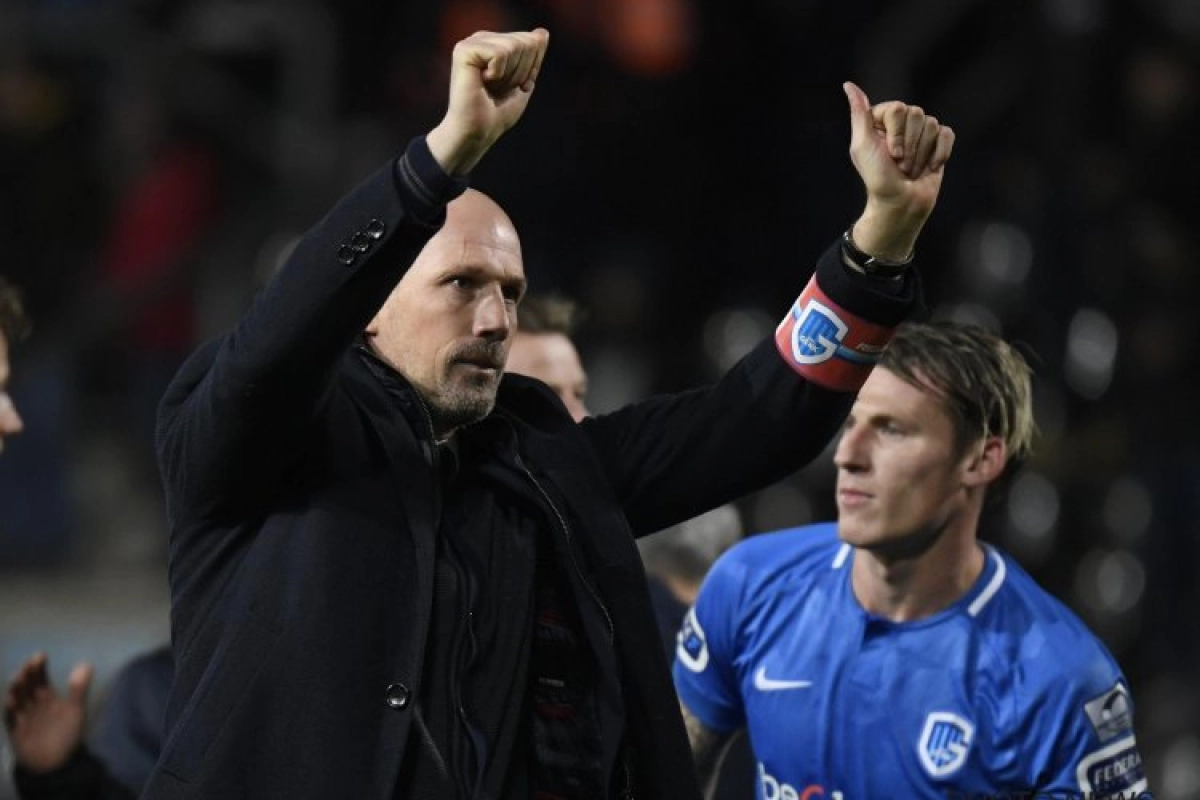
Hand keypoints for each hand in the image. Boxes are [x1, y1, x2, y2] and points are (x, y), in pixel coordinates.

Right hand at [3, 653, 92, 773]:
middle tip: (30, 663)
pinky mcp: (16, 732)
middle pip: (27, 686)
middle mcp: (32, 704)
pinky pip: (12, 720)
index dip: (39, 667)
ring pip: (17, 699)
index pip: (40, 678)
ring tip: (19, 677)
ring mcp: (23, 717)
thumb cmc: (66, 735)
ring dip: (16, 689)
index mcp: (46, 697)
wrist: (57, 764)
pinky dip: (11, 710)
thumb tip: (86, 663)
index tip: (40, 655)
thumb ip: (79, 689)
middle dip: (28, 674)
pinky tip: (12, 701)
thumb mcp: (76, 711)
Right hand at [427, 29, 550, 175]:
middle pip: (525, 42)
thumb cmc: (497, 113)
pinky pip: (501, 53)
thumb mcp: (524, 81)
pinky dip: (498, 75)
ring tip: (490, 87)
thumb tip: (542, 32)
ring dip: (509, 75)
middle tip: (499, 89)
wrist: (477, 132)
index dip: (529, 70)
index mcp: (494, 43)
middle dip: (521, 72)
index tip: (511, 87)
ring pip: (514, 46)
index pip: (531, 41)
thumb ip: (533, 57)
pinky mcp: (464, 50)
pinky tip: (481, 82)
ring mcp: (471, 42)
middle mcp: (482, 38)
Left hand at [843, 81, 954, 259]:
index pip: (898, 108)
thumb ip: (859, 114)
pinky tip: (930, 167)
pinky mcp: (939, 143)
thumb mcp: (862, 146)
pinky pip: (947, 134)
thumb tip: (848, 85)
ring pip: (932, 125)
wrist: (901, 204)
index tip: (891, 155)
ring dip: (921, 154)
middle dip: (910, 146)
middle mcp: (902, 122)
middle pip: (917, 114)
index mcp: (882, 120)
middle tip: (900, 166)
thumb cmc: (878, 178)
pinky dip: (940, 153)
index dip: (896, 134)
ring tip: (911, 170)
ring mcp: (921, 132)